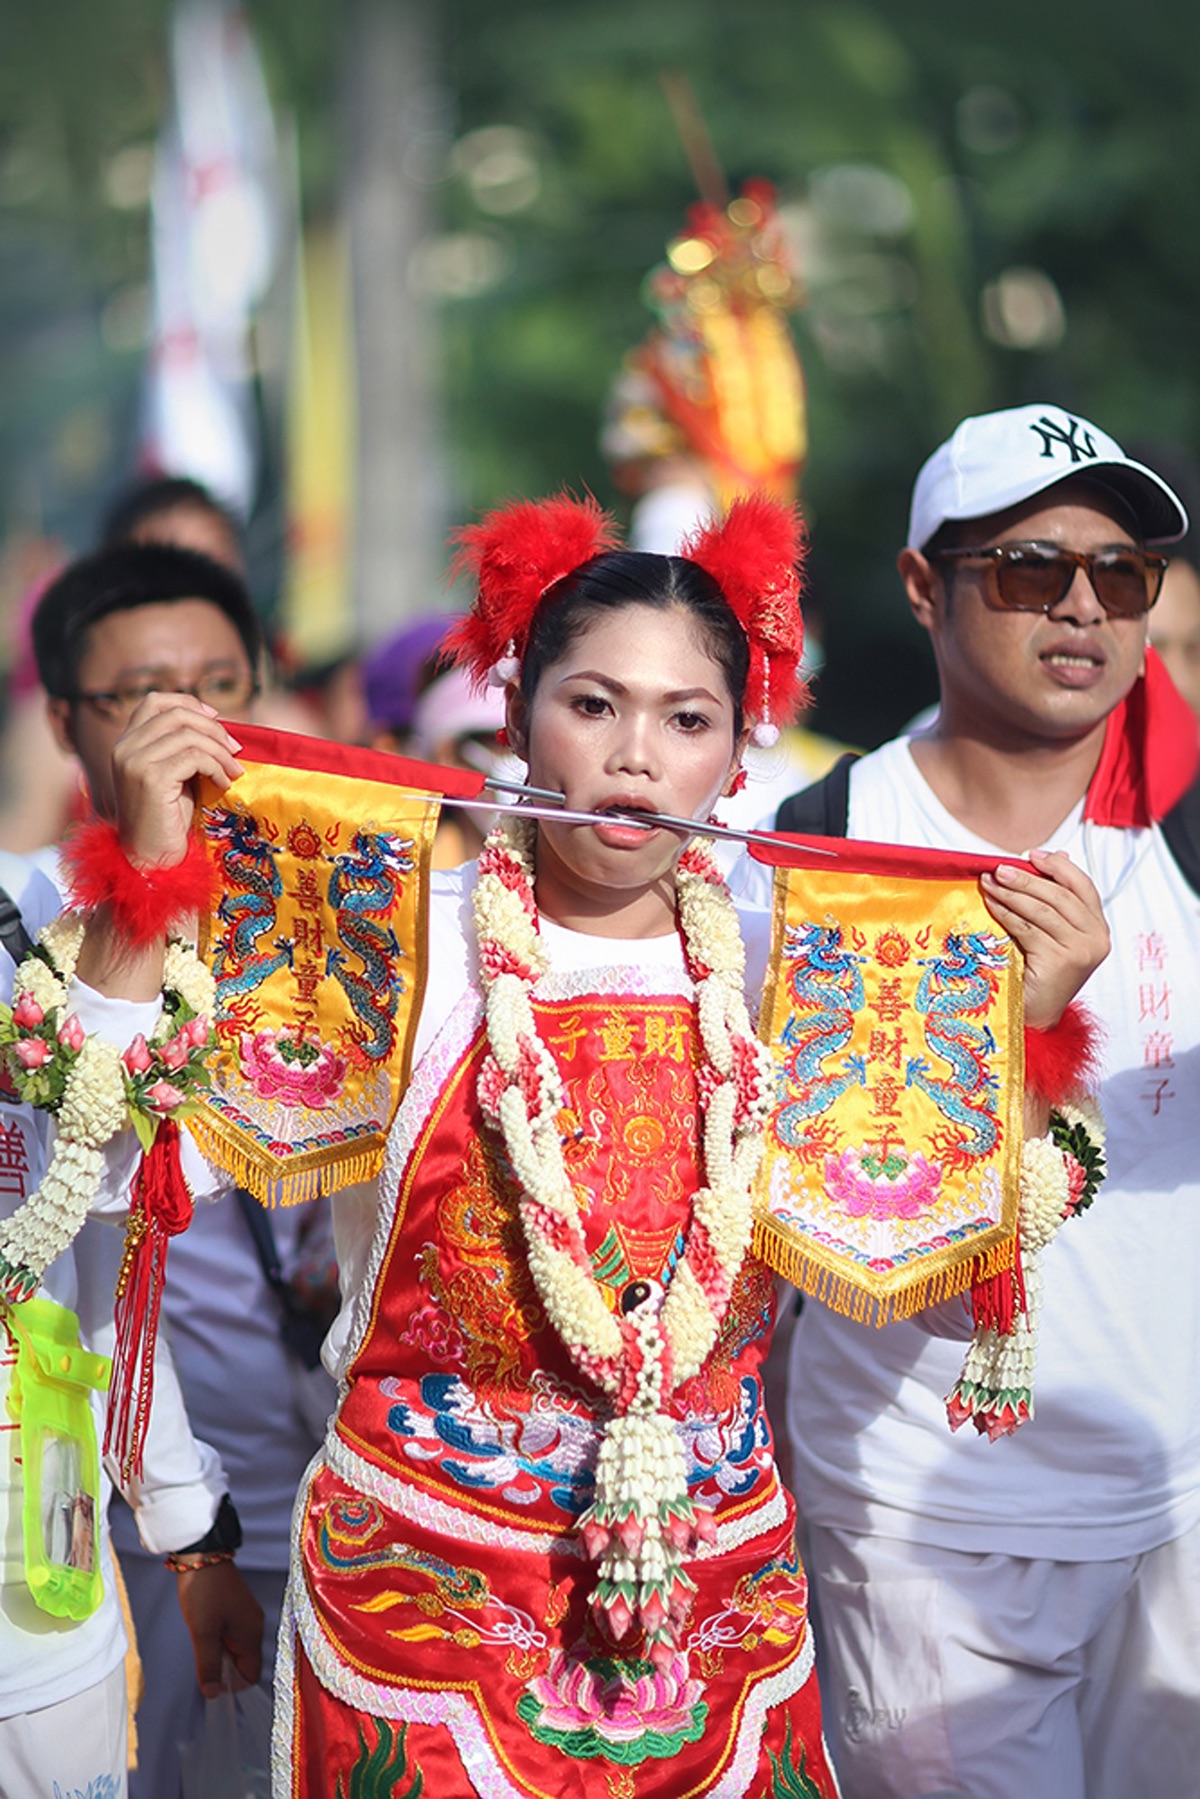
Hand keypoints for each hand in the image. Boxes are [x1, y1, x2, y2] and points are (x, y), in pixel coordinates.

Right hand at [111, 693, 242, 869]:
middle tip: (235, 749)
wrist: (150, 858)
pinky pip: (194, 757)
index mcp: (126, 744)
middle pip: (177, 715)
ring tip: (234, 770)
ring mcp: (134, 762)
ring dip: (220, 751)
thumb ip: (182, 748)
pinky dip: (215, 767)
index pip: (154, 702)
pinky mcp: (150, 778)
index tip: (216, 718)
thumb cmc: (167, 819)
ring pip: (189, 735)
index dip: (188, 703)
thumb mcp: (174, 774)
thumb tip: (218, 724)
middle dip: (213, 728)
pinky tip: (223, 782)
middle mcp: (124, 748)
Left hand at [174, 1560, 264, 1697]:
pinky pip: (231, 1635)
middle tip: (203, 1655)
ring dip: (219, 1652)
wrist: (203, 1555)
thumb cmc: (204, 1593)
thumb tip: (213, 1694)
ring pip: (235, 1649)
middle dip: (223, 1667)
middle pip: (242, 1663)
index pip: (250, 1675)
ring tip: (202, 1639)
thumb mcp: (203, 1632)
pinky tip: (204, 1629)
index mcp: (252, 1634)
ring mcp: (247, 1615)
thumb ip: (208, 1665)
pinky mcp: (237, 1608)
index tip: (210, 1677)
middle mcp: (254, 1626)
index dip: (231, 1684)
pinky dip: (218, 1639)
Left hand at [980, 848, 1108, 1031]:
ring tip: (989, 883)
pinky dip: (1006, 912)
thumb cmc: (1039, 974)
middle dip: (1027, 878)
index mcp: (1099, 928)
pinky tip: (991, 904)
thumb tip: (1056, 855)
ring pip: (1042, 910)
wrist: (1035, 1017)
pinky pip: (1027, 928)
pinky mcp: (1060, 961)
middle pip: (1060, 895)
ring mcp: (1081, 950)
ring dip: (1011, 893)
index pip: (1083, 886)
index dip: (1058, 867)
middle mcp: (1096, 939)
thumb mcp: (1052, 934)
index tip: (1032, 855)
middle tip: (999, 869)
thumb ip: (1055, 901)